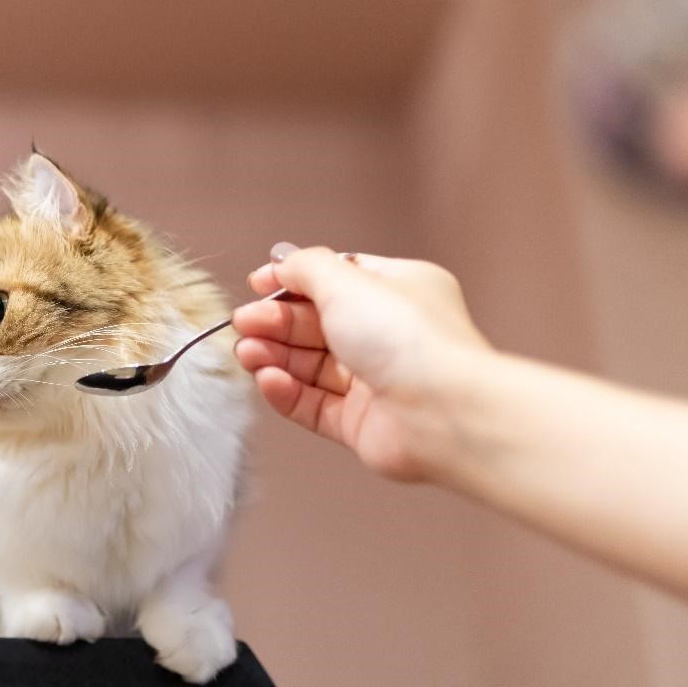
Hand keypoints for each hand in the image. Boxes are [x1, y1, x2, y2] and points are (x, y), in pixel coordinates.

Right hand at [231, 243, 493, 481]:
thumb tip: (283, 263)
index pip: (336, 280)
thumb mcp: (348, 282)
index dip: (294, 281)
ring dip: (275, 356)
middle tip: (245, 322)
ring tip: (248, 353)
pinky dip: (287, 392)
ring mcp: (375, 381)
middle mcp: (388, 335)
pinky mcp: (361, 423)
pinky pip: (313, 405)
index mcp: (398, 292)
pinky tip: (270, 379)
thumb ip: (307, 268)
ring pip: (310, 366)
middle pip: (316, 324)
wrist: (442, 413)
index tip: (259, 284)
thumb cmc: (413, 342)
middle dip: (276, 322)